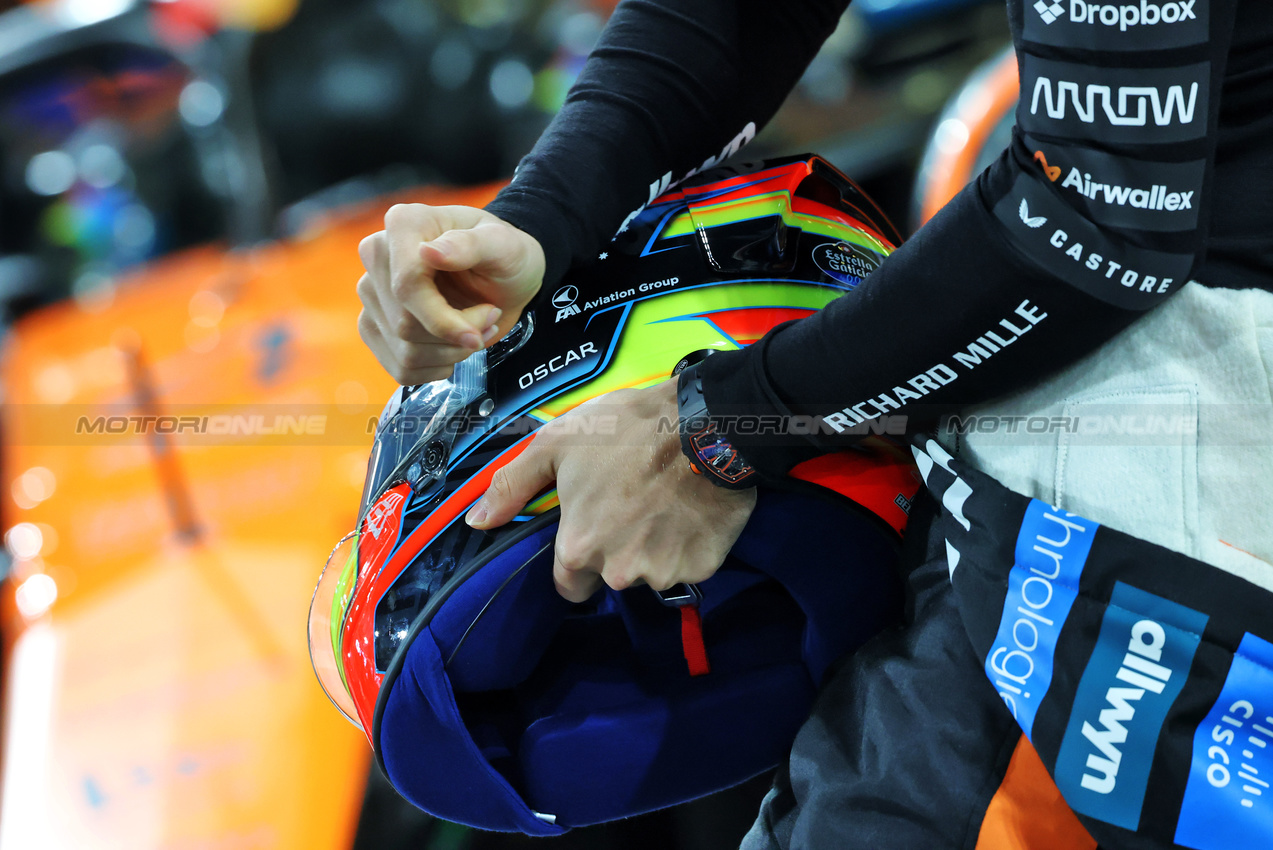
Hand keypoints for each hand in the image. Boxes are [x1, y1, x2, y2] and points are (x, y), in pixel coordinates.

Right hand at [358, 204, 545, 383]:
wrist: (504, 277)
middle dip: (455, 335)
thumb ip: (470, 245)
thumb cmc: (505, 254)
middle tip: (489, 318)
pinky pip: (400, 367)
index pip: (406, 286)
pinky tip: (454, 347)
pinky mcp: (375, 326)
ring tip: (476, 330)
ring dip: (450, 353)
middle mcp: (378, 257)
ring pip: (404, 350)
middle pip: (405, 324)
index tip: (475, 335)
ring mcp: (372, 293)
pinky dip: (436, 367)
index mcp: (404, 225)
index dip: (441, 320)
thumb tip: (430, 252)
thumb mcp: (503, 244)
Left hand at [465, 380, 757, 601]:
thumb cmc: (625, 430)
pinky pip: (689, 564)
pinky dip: (689, 544)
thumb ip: (513, 486)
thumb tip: (476, 523)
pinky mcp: (704, 566)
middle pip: (612, 577)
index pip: (569, 586)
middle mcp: (619, 571)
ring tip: (663, 502)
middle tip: (631, 505)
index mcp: (580, 548)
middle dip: (618, 551)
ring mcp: (665, 572)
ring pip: (651, 572)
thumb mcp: (558, 444)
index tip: (592, 529)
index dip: (578, 558)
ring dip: (654, 547)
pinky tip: (689, 509)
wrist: (705, 424)